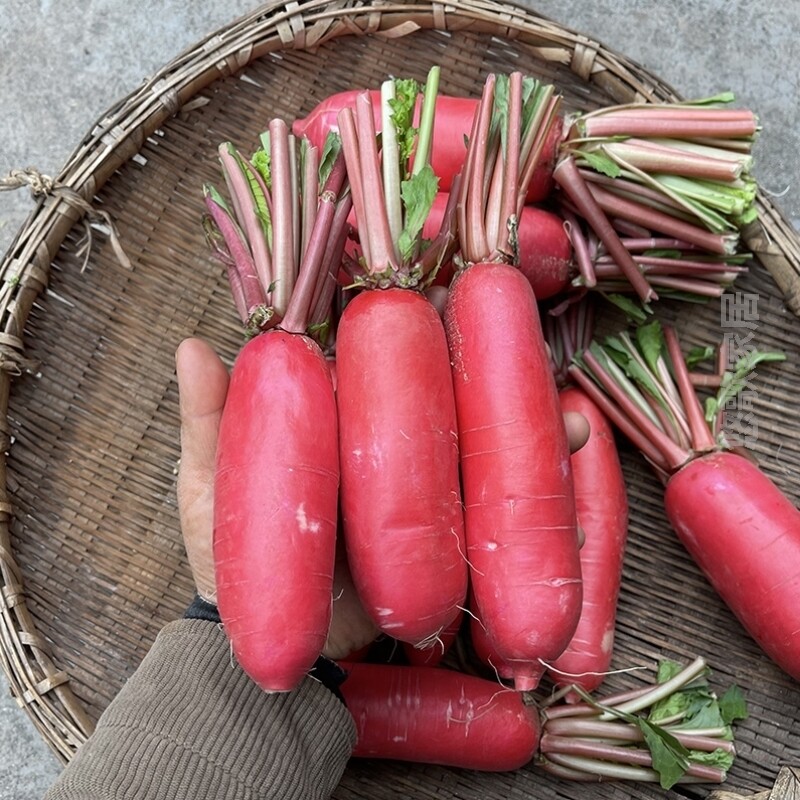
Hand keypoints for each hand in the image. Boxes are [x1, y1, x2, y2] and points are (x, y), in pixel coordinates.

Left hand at [174, 337, 588, 657]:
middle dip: (488, 356)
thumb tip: (194, 345)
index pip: (376, 352)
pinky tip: (574, 456)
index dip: (410, 313)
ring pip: (486, 435)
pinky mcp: (453, 533)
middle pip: (446, 385)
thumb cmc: (231, 564)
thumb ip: (209, 425)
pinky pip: (502, 503)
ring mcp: (425, 485)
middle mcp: (389, 440)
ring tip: (568, 418)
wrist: (278, 648)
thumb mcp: (210, 493)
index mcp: (335, 414)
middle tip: (519, 329)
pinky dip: (541, 485)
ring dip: (530, 418)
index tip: (442, 283)